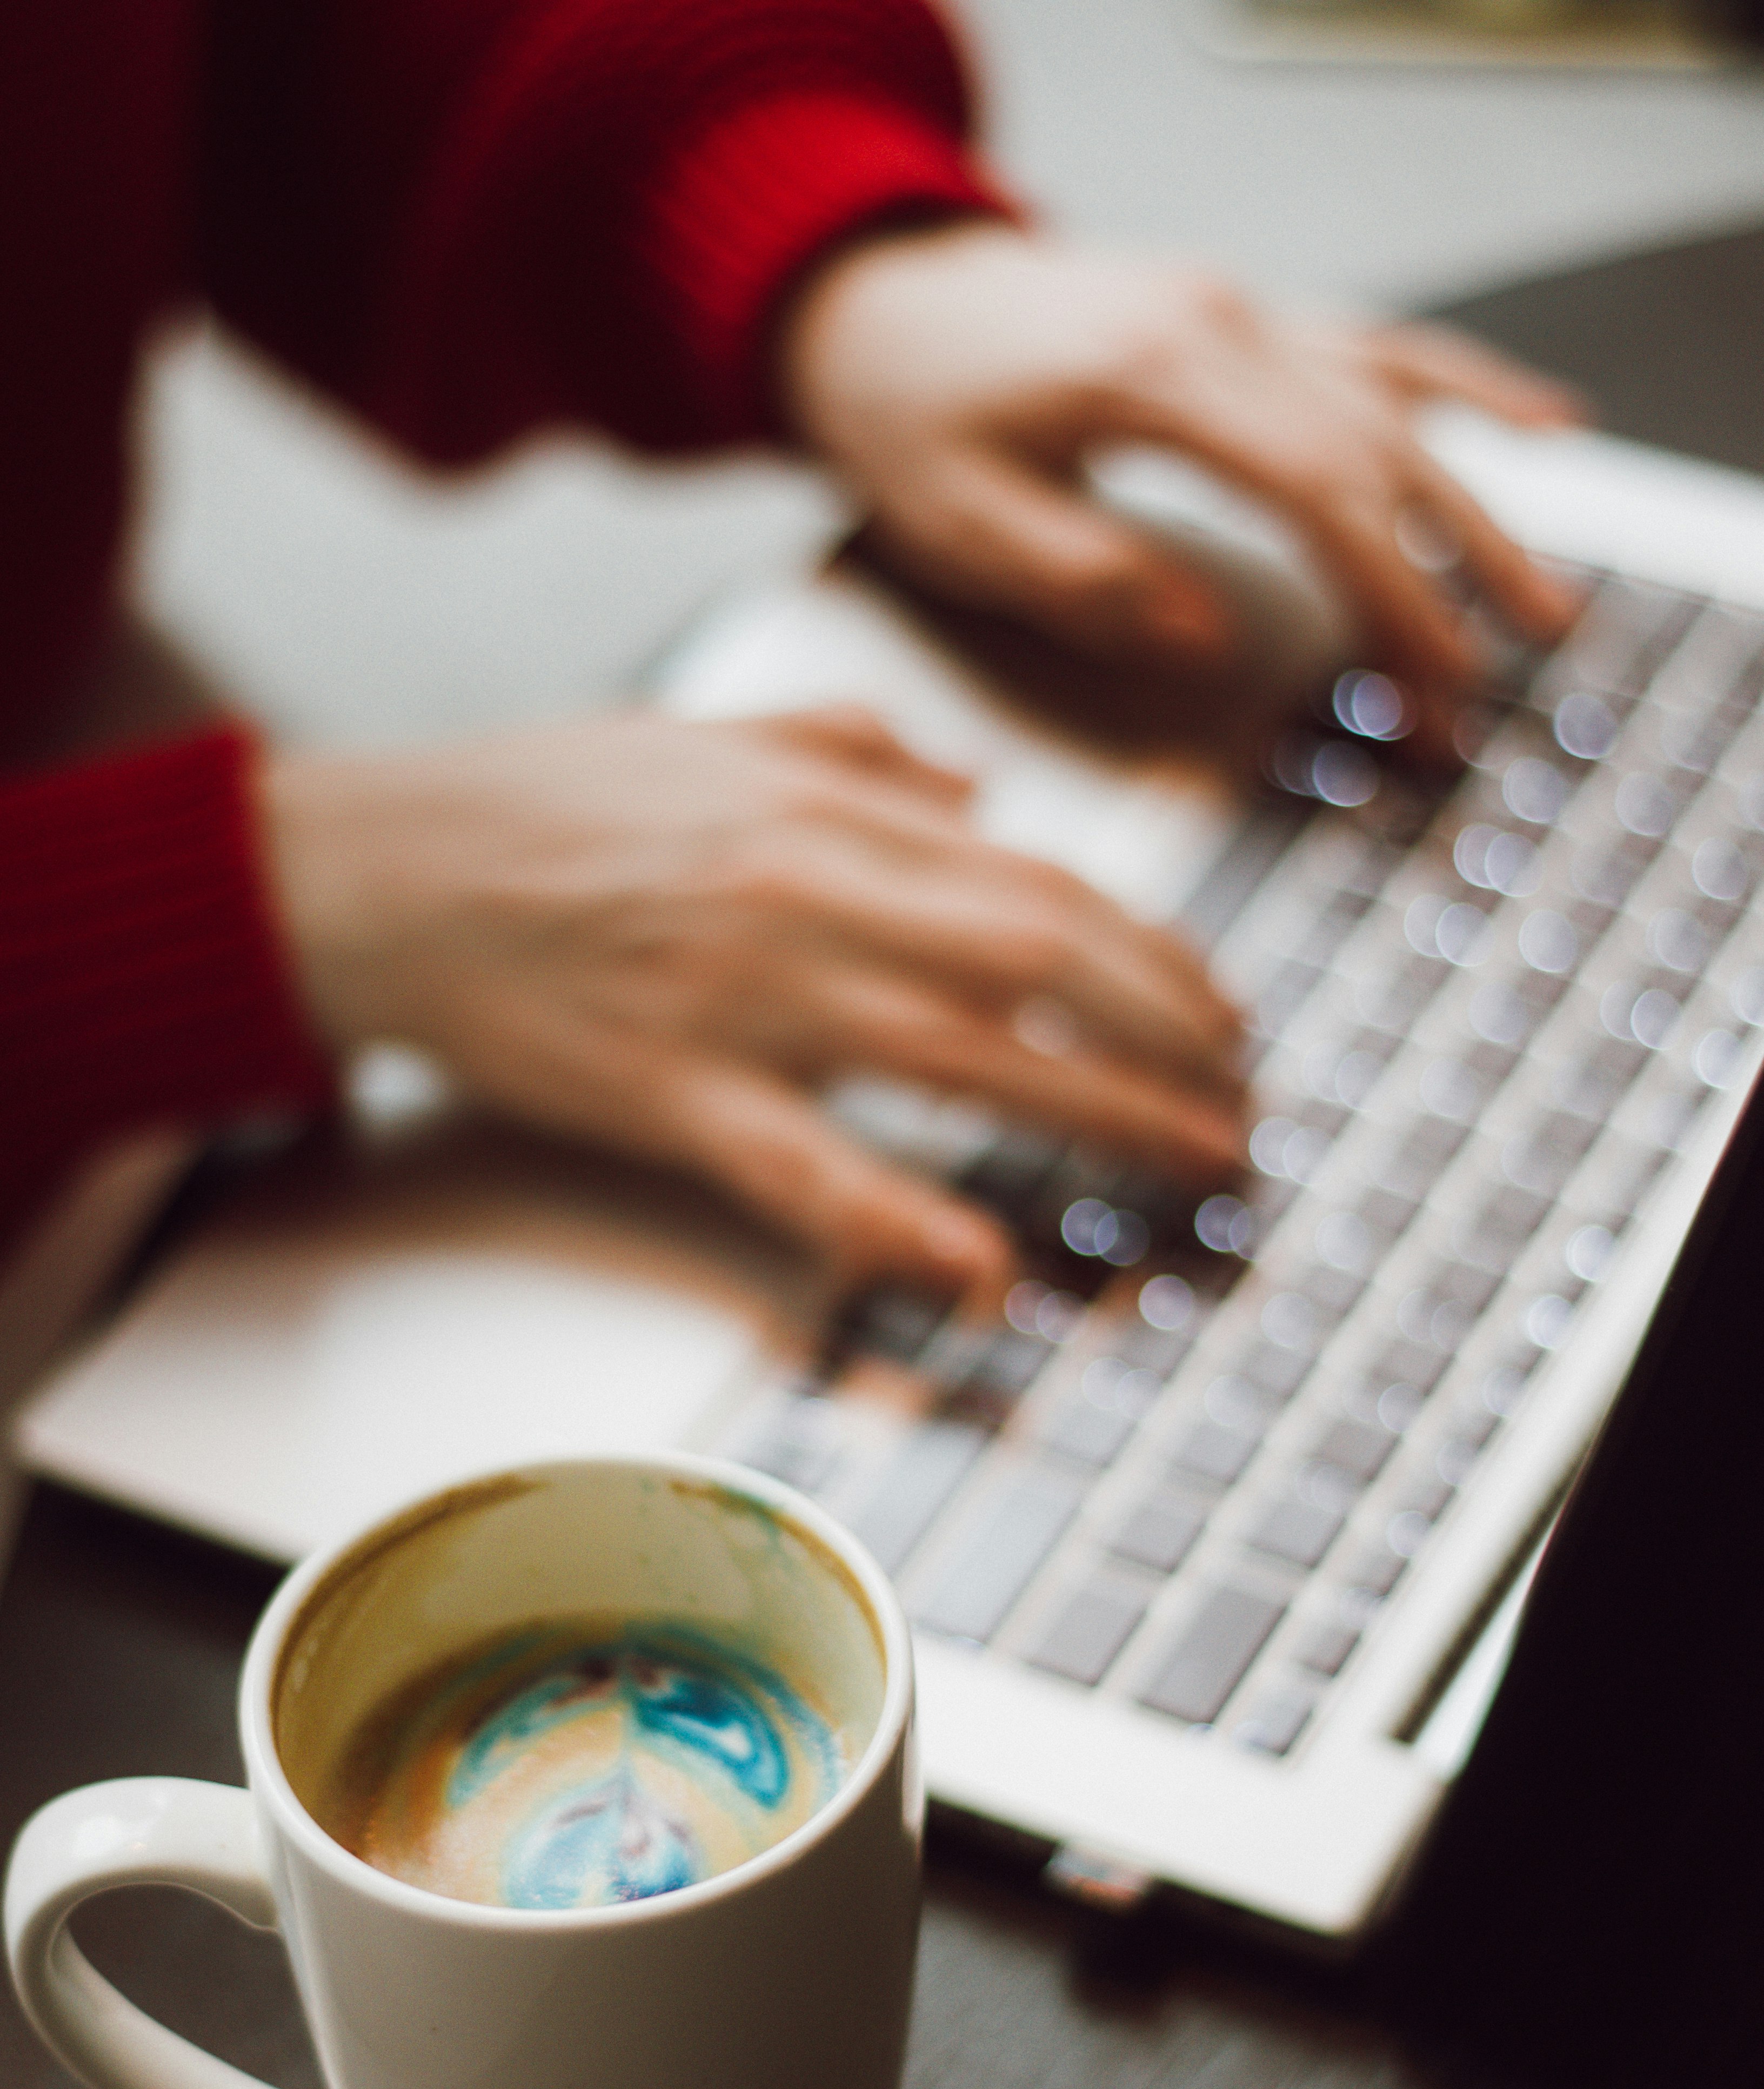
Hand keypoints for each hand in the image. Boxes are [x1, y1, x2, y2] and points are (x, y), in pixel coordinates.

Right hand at [258, 707, 1246, 1292]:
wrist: (379, 868)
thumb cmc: (535, 801)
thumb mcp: (707, 733)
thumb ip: (856, 752)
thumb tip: (975, 794)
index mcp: (825, 811)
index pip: (1039, 886)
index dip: (1154, 958)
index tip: (1217, 1011)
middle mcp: (809, 896)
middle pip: (1039, 963)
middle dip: (1168, 1036)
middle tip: (1241, 1101)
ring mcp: (744, 1000)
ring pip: (966, 1055)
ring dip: (1102, 1114)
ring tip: (1193, 1164)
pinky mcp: (671, 1094)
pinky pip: (807, 1169)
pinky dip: (904, 1221)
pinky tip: (987, 1267)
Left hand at [779, 225, 1584, 740]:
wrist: (871, 302)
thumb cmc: (905, 413)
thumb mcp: (960, 520)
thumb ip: (1085, 580)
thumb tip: (1204, 637)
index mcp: (1151, 373)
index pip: (1315, 492)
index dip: (1389, 596)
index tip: (1432, 679)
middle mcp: (1217, 323)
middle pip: (1375, 453)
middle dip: (1446, 580)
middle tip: (1490, 683)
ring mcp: (1240, 310)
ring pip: (1395, 402)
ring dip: (1476, 505)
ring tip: (1540, 599)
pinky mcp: (1242, 318)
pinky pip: (1377, 346)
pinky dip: (1466, 389)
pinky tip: (1543, 429)